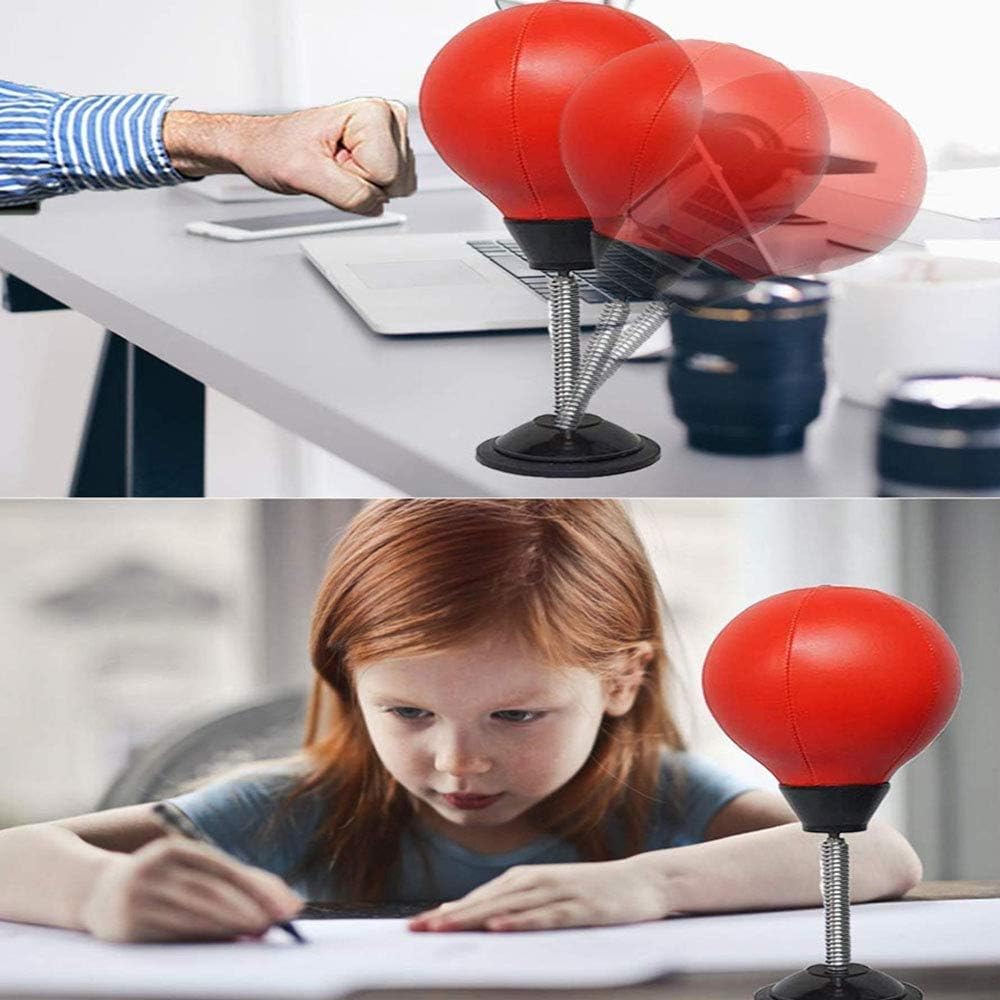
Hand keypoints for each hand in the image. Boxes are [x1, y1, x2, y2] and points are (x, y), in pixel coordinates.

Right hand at [79, 837, 302, 942]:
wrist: (97, 892)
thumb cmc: (164, 880)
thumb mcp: (192, 869)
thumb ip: (236, 883)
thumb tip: (284, 905)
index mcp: (175, 848)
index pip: (225, 868)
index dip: (260, 887)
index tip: (288, 905)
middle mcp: (154, 869)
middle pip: (210, 892)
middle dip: (247, 909)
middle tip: (274, 923)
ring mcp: (138, 898)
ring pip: (193, 916)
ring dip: (229, 927)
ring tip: (257, 932)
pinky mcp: (128, 929)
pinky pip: (173, 937)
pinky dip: (203, 941)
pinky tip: (226, 943)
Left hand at [164, 98, 416, 215]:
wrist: (266, 146)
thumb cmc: (276, 149)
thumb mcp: (303, 174)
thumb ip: (346, 192)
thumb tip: (376, 204)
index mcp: (373, 112)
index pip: (387, 174)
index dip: (356, 180)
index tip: (331, 163)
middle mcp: (388, 118)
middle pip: (397, 182)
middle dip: (362, 184)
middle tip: (332, 166)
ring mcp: (392, 135)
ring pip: (398, 188)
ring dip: (363, 186)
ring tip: (336, 165)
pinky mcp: (391, 152)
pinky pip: (393, 190)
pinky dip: (367, 187)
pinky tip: (346, 169)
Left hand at [408, 858, 667, 932]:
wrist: (642, 881)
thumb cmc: (589, 892)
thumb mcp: (545, 894)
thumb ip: (508, 904)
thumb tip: (464, 915)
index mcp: (523, 880)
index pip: (476, 899)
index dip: (445, 913)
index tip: (413, 928)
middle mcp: (534, 881)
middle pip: (484, 902)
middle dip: (449, 917)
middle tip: (416, 931)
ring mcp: (557, 892)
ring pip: (507, 908)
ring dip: (473, 918)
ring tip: (443, 929)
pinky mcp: (579, 907)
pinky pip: (544, 916)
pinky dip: (520, 922)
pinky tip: (499, 928)